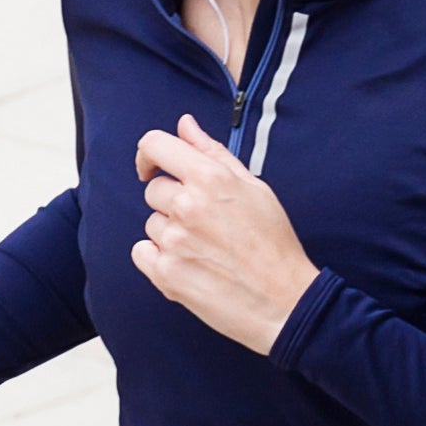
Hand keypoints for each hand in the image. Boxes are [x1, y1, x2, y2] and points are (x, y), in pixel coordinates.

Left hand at [135, 118, 313, 353]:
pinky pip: (142, 252)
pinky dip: (158, 258)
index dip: (148, 154)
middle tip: (206, 222)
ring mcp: (174, 241)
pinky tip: (189, 264)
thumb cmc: (274, 243)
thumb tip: (184, 124)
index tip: (152, 166)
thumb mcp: (253, 188)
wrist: (283, 301)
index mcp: (210, 178)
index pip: (154, 145)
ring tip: (206, 248)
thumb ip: (214, 153)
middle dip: (173, 201)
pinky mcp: (165, 273)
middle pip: (153, 190)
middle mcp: (187, 205)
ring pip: (151, 223)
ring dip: (170, 232)